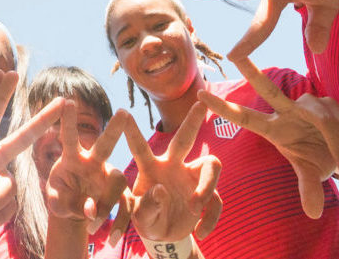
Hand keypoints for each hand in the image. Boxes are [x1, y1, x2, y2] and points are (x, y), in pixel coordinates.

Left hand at [45, 105, 131, 231]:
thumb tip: (91, 208)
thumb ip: (66, 202)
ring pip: (118, 180)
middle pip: (105, 144)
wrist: (74, 213)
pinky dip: (119, 222)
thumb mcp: (56, 201)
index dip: (68, 121)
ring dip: (107, 202)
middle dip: (114, 129)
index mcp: (72, 157)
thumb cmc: (61, 198)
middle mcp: (94, 162)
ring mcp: (108, 177)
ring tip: (91, 225)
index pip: (70, 137)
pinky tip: (110, 238)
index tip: (67, 101)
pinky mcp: (120, 194)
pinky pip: (126, 205)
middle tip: (123, 112)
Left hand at [122, 102, 221, 242]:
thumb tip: (160, 190)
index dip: (131, 132)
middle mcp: (174, 166)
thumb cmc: (148, 219)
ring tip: (193, 208)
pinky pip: (217, 199)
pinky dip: (211, 217)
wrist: (165, 236)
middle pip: (185, 139)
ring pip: (211, 165)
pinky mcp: (208, 194)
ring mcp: (192, 178)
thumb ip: (147, 207)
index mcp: (151, 168)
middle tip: (200, 103)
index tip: (122, 112)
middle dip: (192, 121)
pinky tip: (201, 231)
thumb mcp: (142, 218)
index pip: (140, 148)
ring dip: (205, 187)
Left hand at [197, 55, 338, 218]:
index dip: (225, 108)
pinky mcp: (336, 107)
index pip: (248, 117)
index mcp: (277, 127)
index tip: (200, 94)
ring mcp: (313, 105)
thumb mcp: (312, 172)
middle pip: (269, 91)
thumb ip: (308, 186)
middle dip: (251, 73)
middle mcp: (292, 111)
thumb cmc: (322, 157)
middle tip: (233, 55)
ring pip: (326, 127)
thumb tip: (312, 213)